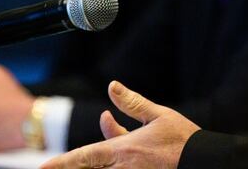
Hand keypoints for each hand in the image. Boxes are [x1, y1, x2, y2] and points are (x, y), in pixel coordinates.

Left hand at [41, 81, 199, 168]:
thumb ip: (132, 103)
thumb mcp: (158, 115)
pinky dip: (112, 166)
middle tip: (55, 166)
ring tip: (99, 155)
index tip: (43, 168)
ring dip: (94, 166)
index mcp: (123, 150)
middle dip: (74, 167)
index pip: (83, 157)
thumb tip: (111, 86)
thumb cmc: (182, 138)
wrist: (204, 161)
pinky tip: (115, 158)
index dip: (60, 163)